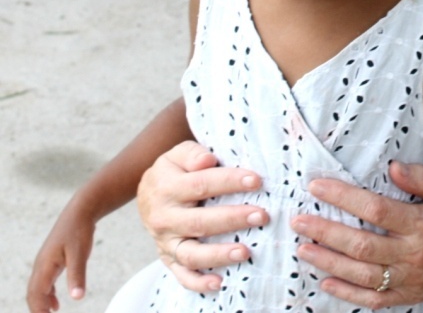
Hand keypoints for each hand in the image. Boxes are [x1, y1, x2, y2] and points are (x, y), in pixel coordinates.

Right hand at [26, 199, 94, 312]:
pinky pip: (44, 283)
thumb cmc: (79, 230)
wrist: (81, 210)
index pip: (35, 296)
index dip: (39, 311)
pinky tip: (56, 303)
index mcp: (45, 266)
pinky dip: (46, 295)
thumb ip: (78, 275)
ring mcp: (45, 262)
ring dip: (41, 304)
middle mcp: (41, 265)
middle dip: (37, 310)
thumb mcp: (80, 254)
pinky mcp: (52, 260)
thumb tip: (78, 298)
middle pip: (33, 294)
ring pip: (37, 289)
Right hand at [136, 141, 268, 292]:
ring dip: (219, 254)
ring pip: (191, 253)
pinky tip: (220, 283)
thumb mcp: (177, 154)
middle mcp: (165, 217)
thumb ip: (192, 153)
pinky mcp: (169, 259)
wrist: (147, 195)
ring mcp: (166, 242)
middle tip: (261, 216)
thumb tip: (207, 160)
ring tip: (245, 252)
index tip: (256, 180)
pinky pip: (182, 275)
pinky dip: (199, 283)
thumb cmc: (173, 171)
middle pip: (200, 221)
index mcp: (167, 188)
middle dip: (232, 219)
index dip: (230, 182)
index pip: (201, 184)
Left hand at [292, 161, 422, 308]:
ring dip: (328, 261)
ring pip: (361, 274)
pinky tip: (325, 281)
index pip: (375, 209)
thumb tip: (392, 166)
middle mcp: (412, 254)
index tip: (317, 186)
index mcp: (422, 224)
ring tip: (302, 248)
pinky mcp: (406, 297)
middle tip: (298, 220)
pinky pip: (372, 299)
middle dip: (326, 232)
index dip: (343, 197)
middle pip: (362, 245)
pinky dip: (346, 293)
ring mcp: (408, 280)